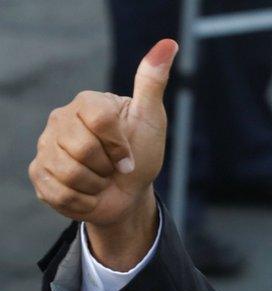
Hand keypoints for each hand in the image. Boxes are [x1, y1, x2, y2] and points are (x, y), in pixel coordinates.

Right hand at [28, 39, 177, 268]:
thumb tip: (168, 44)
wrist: (129, 193)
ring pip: (69, 173)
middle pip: (82, 149)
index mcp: (86, 102)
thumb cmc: (141, 153)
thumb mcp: (151, 119)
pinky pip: (59, 193)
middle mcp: (59, 120)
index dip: (119, 145)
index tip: (129, 155)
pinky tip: (88, 193)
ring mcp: (45, 147)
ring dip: (95, 185)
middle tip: (113, 167)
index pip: (99, 120)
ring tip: (101, 179)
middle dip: (107, 167)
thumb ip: (152, 82)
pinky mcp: (39, 174)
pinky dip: (83, 201)